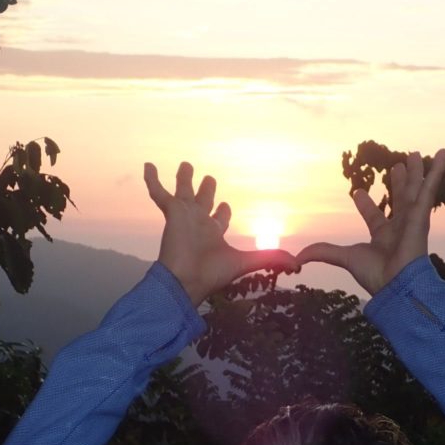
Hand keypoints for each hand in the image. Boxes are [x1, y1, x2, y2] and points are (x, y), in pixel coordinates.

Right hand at [144, 161, 298, 305]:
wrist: (185, 279)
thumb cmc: (212, 274)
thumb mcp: (246, 262)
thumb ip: (269, 257)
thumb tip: (296, 261)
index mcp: (214, 234)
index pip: (220, 217)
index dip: (224, 211)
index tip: (225, 206)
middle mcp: (199, 223)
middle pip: (203, 201)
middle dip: (206, 190)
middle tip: (209, 179)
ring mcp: (184, 217)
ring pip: (183, 192)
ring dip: (184, 179)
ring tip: (186, 165)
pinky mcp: (171, 213)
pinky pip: (159, 192)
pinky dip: (152, 179)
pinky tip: (148, 165)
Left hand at [296, 149, 444, 295]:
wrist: (397, 284)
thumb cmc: (375, 275)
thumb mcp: (344, 258)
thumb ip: (324, 253)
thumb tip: (297, 258)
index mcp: (382, 238)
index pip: (374, 216)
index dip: (365, 205)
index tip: (357, 192)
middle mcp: (399, 228)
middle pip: (399, 199)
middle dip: (399, 183)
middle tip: (398, 165)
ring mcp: (412, 221)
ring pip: (415, 190)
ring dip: (417, 172)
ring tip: (416, 154)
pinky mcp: (423, 215)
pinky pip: (430, 188)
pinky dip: (437, 171)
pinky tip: (443, 153)